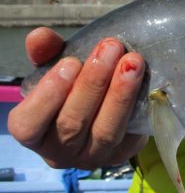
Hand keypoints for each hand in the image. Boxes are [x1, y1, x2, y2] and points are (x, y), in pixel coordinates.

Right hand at [8, 27, 147, 168]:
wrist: (103, 109)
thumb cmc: (72, 88)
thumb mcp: (57, 68)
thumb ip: (47, 52)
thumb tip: (40, 36)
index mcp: (35, 132)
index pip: (29, 123)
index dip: (49, 95)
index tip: (71, 62)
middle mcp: (60, 152)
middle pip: (73, 124)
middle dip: (93, 83)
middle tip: (111, 47)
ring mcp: (94, 157)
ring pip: (106, 133)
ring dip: (121, 94)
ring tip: (134, 62)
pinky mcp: (124, 153)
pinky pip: (132, 134)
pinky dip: (139, 107)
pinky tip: (147, 81)